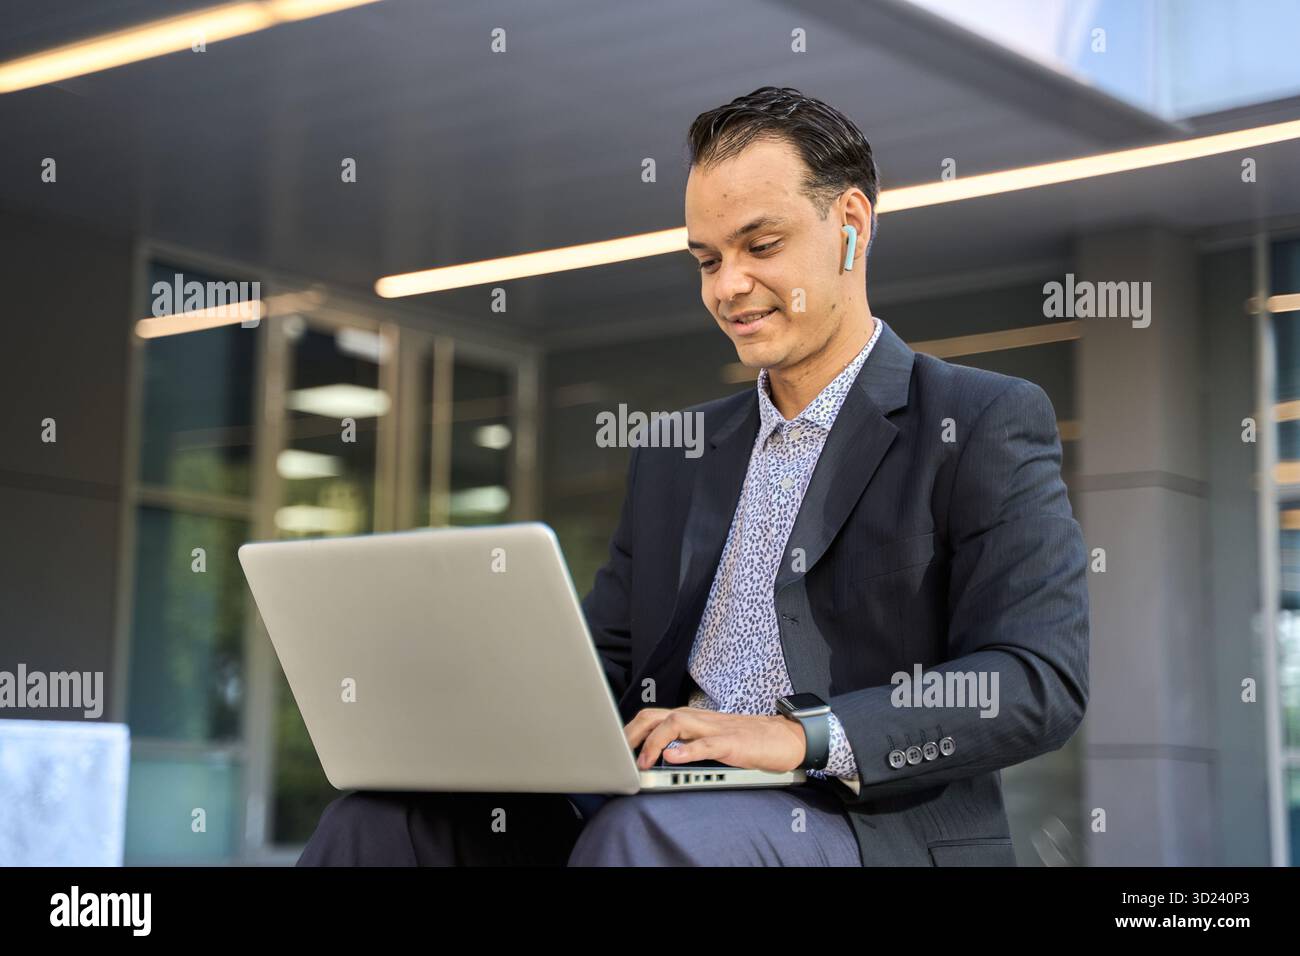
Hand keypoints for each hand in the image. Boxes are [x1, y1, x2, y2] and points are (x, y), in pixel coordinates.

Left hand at [623, 707, 806, 772]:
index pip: (653, 716)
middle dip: (632, 733)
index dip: (630, 730)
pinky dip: (687, 751)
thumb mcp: (711, 740)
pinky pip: (706, 744)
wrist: (783, 737)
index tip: (615, 748)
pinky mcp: (731, 743)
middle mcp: (699, 719)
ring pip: (677, 723)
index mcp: (693, 719)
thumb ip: (687, 743)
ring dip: (654, 742)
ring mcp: (715, 729)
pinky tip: (673, 759)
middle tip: (619, 756)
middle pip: (656, 715)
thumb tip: (660, 757)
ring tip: (642, 762)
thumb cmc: (747, 740)